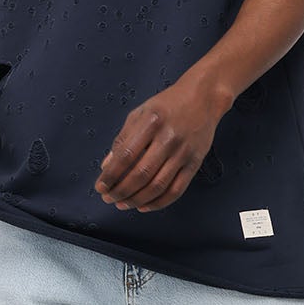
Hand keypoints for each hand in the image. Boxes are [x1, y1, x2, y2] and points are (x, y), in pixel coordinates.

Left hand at [94, 76, 226, 212]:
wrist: (203, 98)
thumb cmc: (167, 105)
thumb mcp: (140, 113)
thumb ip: (122, 139)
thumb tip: (106, 166)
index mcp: (151, 122)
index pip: (126, 155)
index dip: (111, 175)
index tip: (100, 187)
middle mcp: (168, 138)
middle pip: (141, 174)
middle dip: (121, 191)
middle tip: (108, 198)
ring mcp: (183, 152)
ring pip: (157, 186)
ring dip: (136, 200)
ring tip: (122, 204)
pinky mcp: (195, 163)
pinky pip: (176, 190)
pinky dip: (158, 203)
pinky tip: (144, 206)